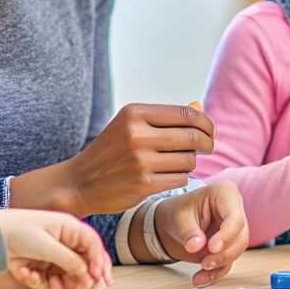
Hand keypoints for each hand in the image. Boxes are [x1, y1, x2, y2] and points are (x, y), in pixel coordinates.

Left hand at [0, 209, 112, 288]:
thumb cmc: (19, 232)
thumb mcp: (47, 245)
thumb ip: (69, 260)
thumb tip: (86, 273)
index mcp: (69, 229)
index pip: (93, 244)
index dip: (99, 261)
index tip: (99, 277)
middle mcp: (65, 242)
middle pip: (84, 263)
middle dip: (80, 278)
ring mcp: (54, 255)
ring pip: (69, 275)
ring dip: (61, 283)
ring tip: (49, 285)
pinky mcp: (43, 266)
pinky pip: (51, 279)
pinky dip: (41, 281)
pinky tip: (27, 275)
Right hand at [63, 104, 214, 215]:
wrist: (79, 182)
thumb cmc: (110, 151)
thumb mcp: (131, 124)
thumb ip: (166, 117)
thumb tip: (199, 103)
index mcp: (135, 113)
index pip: (187, 114)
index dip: (206, 123)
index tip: (210, 131)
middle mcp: (137, 134)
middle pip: (192, 137)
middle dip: (207, 143)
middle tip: (208, 147)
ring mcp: (140, 161)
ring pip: (189, 160)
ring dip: (191, 162)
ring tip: (180, 162)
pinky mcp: (143, 185)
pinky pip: (180, 179)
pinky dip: (180, 178)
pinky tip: (169, 176)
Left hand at [154, 182, 247, 286]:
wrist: (173, 222)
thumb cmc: (178, 212)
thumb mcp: (179, 218)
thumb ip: (188, 231)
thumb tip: (196, 246)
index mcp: (225, 193)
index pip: (235, 217)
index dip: (227, 235)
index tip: (212, 248)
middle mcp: (235, 210)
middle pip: (240, 236)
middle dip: (224, 254)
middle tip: (205, 263)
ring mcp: (234, 228)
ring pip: (237, 250)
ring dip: (220, 264)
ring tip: (201, 272)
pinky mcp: (230, 245)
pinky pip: (229, 261)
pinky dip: (216, 273)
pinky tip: (201, 278)